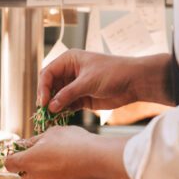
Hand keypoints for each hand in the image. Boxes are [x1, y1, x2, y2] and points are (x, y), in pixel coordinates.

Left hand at [4, 126, 131, 178]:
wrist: (98, 160)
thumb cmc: (74, 143)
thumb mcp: (52, 133)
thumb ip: (35, 140)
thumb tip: (25, 143)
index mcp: (29, 161)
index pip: (9, 163)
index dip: (12, 157)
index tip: (18, 152)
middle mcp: (36, 178)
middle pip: (23, 178)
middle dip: (28, 169)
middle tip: (39, 156)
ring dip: (43, 175)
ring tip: (58, 161)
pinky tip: (69, 168)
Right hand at [37, 49, 172, 112]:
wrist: (134, 82)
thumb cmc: (112, 73)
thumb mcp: (88, 82)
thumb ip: (68, 94)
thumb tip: (51, 106)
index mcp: (69, 60)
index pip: (48, 73)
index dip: (43, 87)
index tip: (44, 102)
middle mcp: (70, 72)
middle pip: (50, 86)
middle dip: (47, 98)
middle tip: (45, 112)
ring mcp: (75, 85)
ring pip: (57, 97)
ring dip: (54, 107)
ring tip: (50, 117)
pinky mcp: (82, 97)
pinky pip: (67, 105)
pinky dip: (63, 111)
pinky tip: (60, 118)